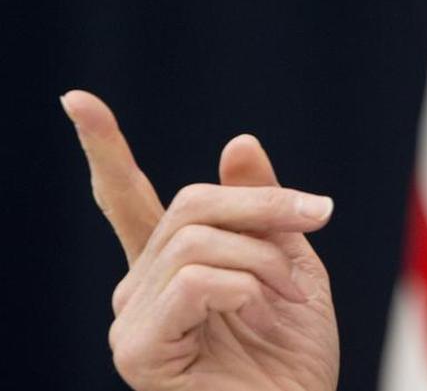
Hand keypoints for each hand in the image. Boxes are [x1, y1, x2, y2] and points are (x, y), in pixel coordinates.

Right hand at [61, 90, 339, 390]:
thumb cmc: (294, 356)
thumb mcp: (290, 264)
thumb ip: (261, 207)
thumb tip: (237, 142)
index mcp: (170, 266)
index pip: (128, 199)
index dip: (103, 148)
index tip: (78, 100)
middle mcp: (139, 289)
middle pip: (189, 204)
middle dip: (264, 203)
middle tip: (320, 214)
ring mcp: (134, 321)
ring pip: (196, 240)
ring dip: (264, 258)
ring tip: (291, 298)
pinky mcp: (140, 351)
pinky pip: (194, 280)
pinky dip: (243, 286)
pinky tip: (258, 314)